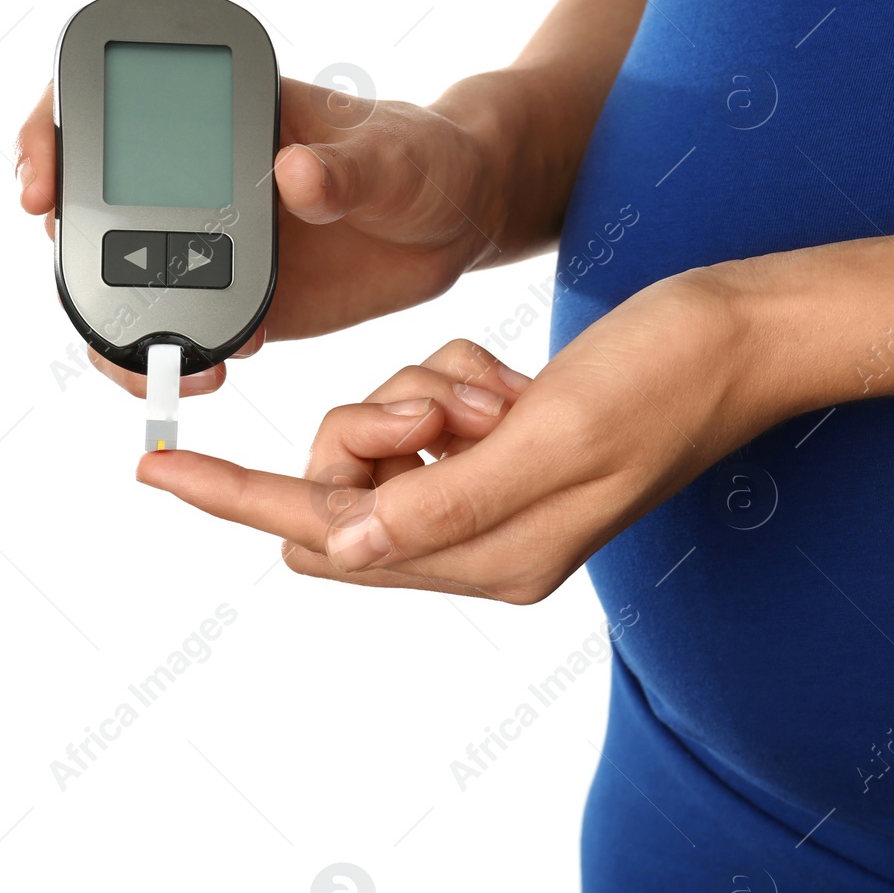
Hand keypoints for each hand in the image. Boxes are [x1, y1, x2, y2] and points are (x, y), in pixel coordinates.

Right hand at [14, 70, 528, 396]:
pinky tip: (206, 373)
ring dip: (114, 320)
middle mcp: (197, 176)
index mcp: (224, 114)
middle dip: (68, 244)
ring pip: (122, 277)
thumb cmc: (429, 160)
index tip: (44, 176)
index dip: (54, 132)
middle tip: (84, 283)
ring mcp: (209, 240)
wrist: (459, 223)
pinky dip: (169, 358)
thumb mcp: (398, 157)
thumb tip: (295, 174)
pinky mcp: (236, 297)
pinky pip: (176, 329)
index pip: (111, 104)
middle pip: (93, 201)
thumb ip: (349, 167)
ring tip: (158, 356)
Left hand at [135, 264, 783, 602]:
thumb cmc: (664, 380)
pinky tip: (515, 379)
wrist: (737, 336)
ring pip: (385, 438)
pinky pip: (430, 409)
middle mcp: (484, 539)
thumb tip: (338, 543)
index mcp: (492, 557)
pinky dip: (453, 379)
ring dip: (423, 392)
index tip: (157, 468)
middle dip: (369, 427)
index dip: (237, 498)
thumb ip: (443, 504)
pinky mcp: (508, 449)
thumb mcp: (553, 441)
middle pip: (346, 487)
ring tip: (504, 385)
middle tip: (450, 401)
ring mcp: (496, 495)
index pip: (325, 536)